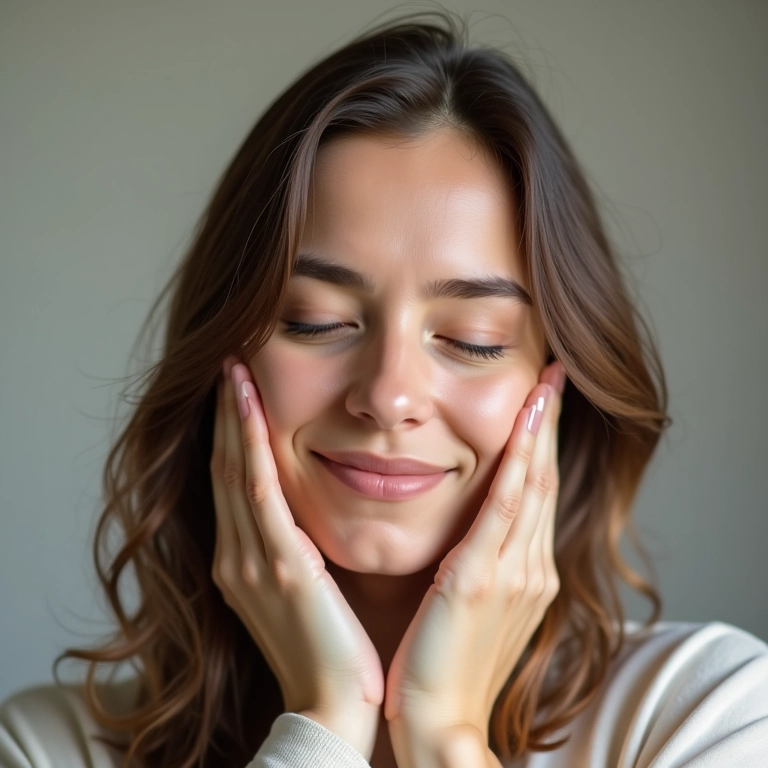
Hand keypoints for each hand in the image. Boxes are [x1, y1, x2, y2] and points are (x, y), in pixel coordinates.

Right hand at [209, 357, 383, 758]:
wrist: (335, 707)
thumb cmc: (330, 652)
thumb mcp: (304, 595)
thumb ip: (296, 553)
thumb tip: (307, 520)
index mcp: (242, 565)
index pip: (233, 485)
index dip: (230, 437)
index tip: (236, 395)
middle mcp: (236, 558)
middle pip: (225, 470)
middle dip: (224, 417)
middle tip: (227, 367)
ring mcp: (252, 561)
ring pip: (236, 471)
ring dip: (233, 417)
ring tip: (233, 370)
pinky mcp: (281, 565)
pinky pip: (260, 491)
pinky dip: (251, 444)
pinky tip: (249, 405)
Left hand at [384, 361, 564, 763]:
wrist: (435, 722)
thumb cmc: (444, 665)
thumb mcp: (472, 605)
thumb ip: (479, 562)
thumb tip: (472, 530)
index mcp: (525, 573)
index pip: (536, 493)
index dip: (542, 444)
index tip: (543, 401)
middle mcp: (529, 568)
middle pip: (543, 480)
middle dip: (550, 425)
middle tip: (554, 375)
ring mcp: (512, 574)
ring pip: (532, 487)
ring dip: (539, 432)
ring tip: (546, 384)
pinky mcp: (480, 580)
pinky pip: (505, 512)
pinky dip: (517, 467)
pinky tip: (523, 429)